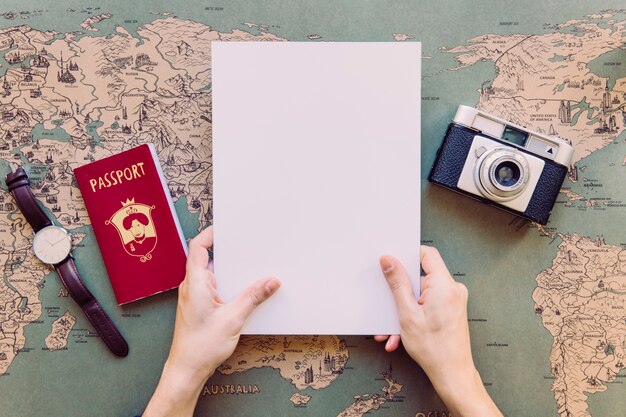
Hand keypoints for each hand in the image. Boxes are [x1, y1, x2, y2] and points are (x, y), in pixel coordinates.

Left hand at [144, 226, 279, 416]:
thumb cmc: (200, 346)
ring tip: (248, 271)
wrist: (187, 370)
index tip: (226, 228)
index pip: (198, 248)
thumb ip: (253, 297)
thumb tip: (270, 282)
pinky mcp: (199, 308)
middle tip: (245, 247)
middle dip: (227, 253)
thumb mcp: (233, 318)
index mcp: (195, 282)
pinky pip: (213, 288)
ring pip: (212, 275)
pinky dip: (227, 286)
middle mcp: (192, 287)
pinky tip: (242, 293)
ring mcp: (194, 297)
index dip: (210, 234)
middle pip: (207, 259)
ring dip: (229, 272)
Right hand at [376, 246, 501, 416]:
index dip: (408, 254)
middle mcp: (452, 289)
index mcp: (444, 285)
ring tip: (394, 329)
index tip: (392, 262)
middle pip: (421, 277)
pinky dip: (415, 315)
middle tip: (388, 305)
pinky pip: (429, 304)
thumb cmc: (434, 349)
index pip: (427, 254)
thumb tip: (389, 260)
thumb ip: (398, 283)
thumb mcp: (407, 313)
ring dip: (405, 310)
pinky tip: (402, 334)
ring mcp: (454, 300)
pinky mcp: (452, 309)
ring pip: (422, 295)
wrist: (453, 374)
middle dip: (401, 293)